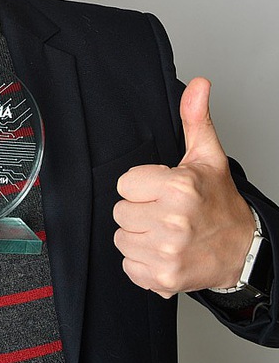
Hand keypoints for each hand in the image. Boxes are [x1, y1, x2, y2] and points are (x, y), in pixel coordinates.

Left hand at [113, 77, 255, 297]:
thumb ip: (195, 119)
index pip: (123, 184)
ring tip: (164, 231)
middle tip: (164, 211)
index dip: (141, 186)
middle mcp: (173, 221)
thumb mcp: (206, 157)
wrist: (243, 250)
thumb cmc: (219, 202)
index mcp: (178, 187)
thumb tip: (198, 84)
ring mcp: (168, 252)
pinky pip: (128, 266)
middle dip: (139, 210)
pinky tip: (163, 252)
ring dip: (139, 236)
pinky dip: (141, 262)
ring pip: (121, 238)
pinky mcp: (163, 278)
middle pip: (120, 211)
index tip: (161, 190)